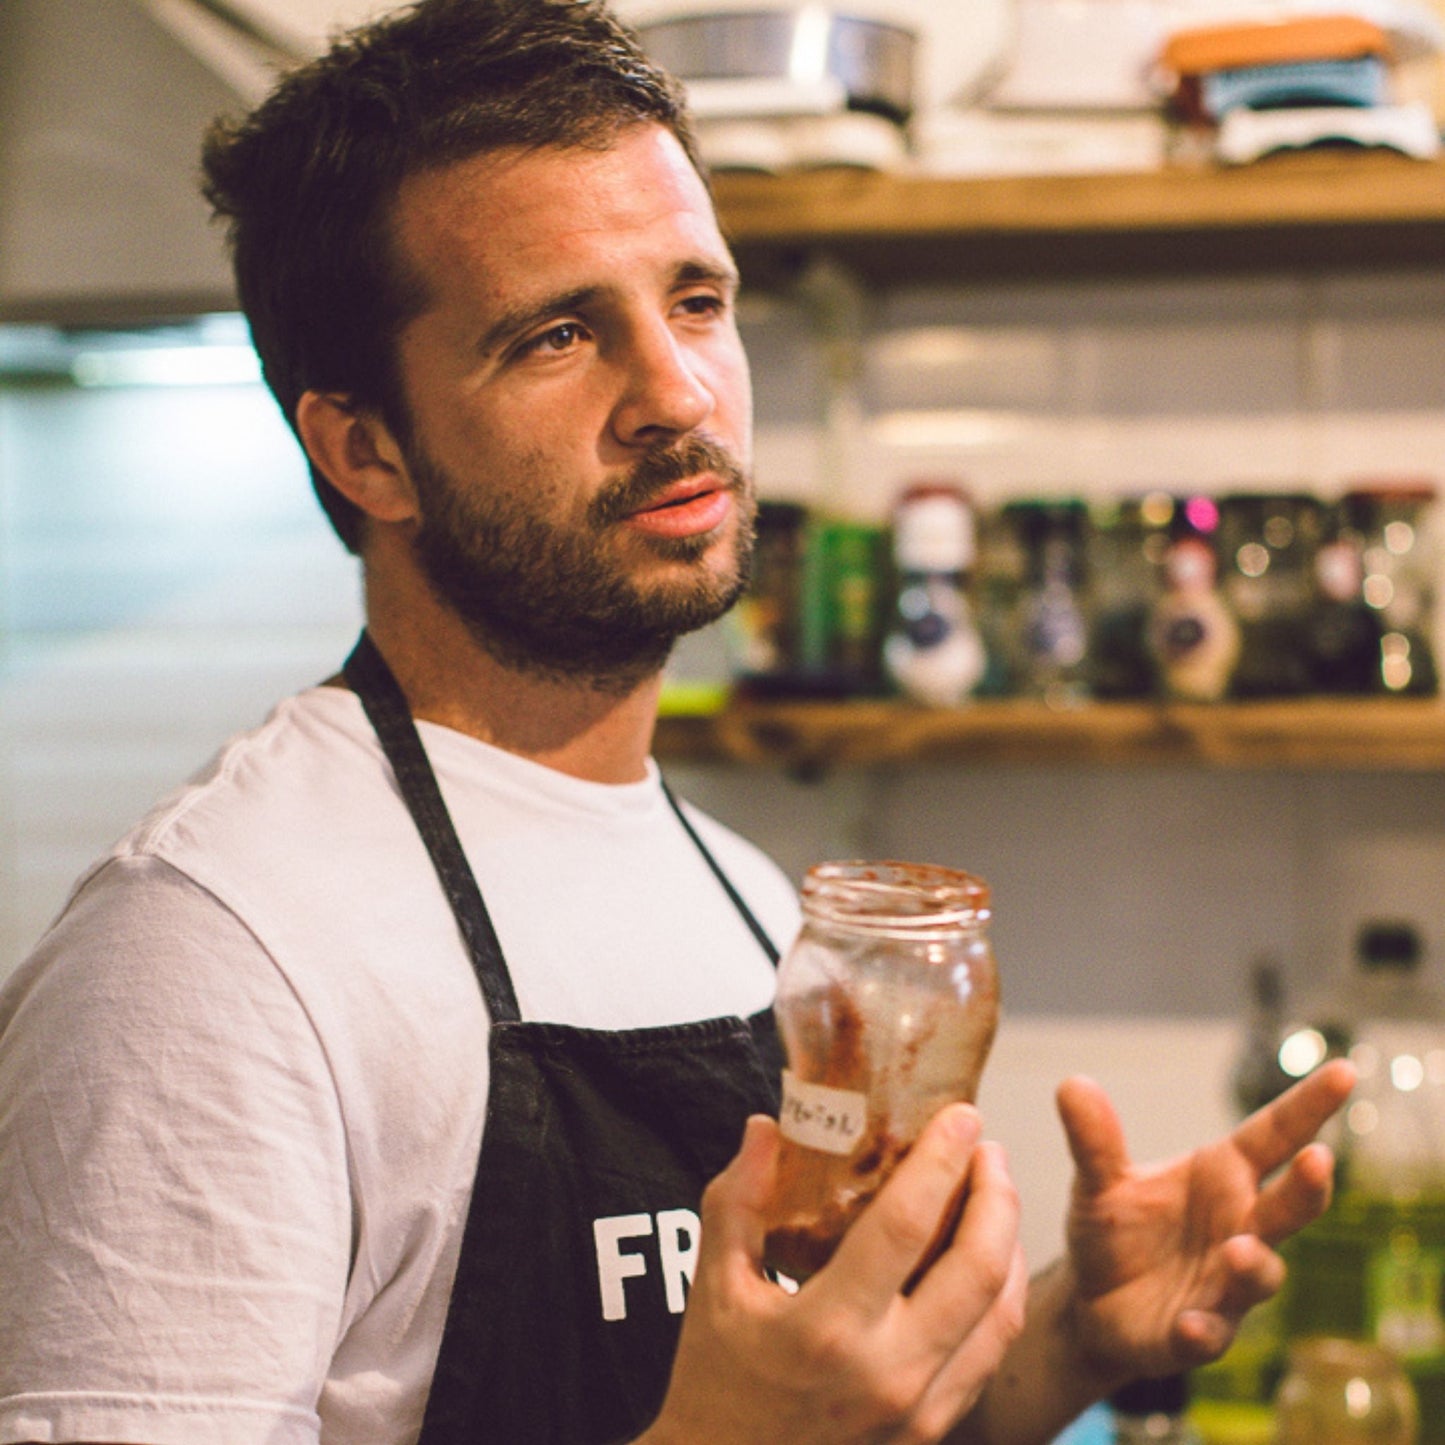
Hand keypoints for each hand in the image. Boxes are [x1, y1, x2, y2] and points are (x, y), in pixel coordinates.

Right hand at [643, 1104, 1027, 1444]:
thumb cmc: (714, 1379)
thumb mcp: (712, 1286)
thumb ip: (738, 1200)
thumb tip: (764, 1124)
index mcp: (827, 1328)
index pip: (905, 1226)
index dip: (940, 1161)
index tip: (961, 1114)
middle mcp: (887, 1372)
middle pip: (976, 1268)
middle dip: (995, 1194)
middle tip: (987, 1145)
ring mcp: (917, 1410)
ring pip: (999, 1314)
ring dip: (1007, 1241)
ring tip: (993, 1190)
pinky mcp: (931, 1431)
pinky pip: (989, 1353)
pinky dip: (1000, 1294)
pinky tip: (987, 1257)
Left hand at [1056, 1057, 1353, 1381]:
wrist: (1090, 1303)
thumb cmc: (1115, 1230)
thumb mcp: (1098, 1181)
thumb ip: (1094, 1140)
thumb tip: (1073, 1083)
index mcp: (1221, 1178)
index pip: (1272, 1136)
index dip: (1307, 1105)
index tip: (1345, 1070)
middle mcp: (1238, 1229)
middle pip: (1287, 1207)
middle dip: (1307, 1188)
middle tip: (1318, 1159)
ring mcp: (1225, 1287)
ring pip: (1259, 1275)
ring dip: (1253, 1264)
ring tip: (1238, 1249)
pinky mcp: (1196, 1335)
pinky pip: (1209, 1335)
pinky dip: (1202, 1330)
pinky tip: (1190, 1325)